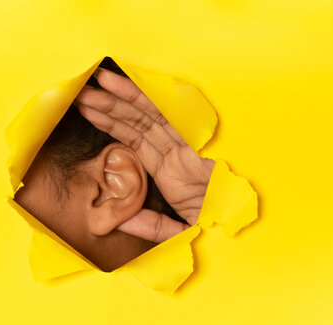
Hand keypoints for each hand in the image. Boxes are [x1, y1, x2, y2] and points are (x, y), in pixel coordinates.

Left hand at [74, 67, 214, 242]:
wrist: (252, 223)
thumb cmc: (221, 226)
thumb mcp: (179, 232)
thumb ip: (150, 226)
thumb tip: (117, 222)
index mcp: (169, 170)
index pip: (133, 140)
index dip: (110, 124)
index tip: (87, 112)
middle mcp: (174, 151)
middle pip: (135, 122)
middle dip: (108, 106)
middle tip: (81, 92)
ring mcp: (184, 141)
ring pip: (145, 113)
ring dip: (117, 98)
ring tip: (94, 83)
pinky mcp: (194, 137)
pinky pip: (163, 112)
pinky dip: (141, 97)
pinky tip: (119, 85)